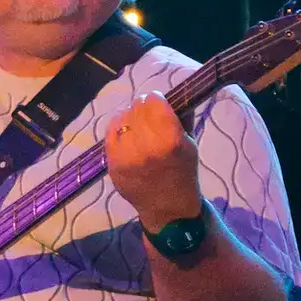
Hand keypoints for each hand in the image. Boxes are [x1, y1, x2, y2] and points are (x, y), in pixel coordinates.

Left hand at [104, 92, 203, 233]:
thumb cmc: (183, 172)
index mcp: (170, 140)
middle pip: (137, 107)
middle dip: (143, 108)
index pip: (154, 101)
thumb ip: (183, 116)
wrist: (167, 207)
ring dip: (130, 118)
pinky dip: (117, 128)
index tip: (159, 103)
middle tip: (148, 116)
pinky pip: (110, 133)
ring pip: (122, 117)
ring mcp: (127, 156)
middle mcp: (147, 146)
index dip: (157, 99)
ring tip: (137, 127)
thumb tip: (175, 93)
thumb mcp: (190, 143)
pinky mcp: (113, 163)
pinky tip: (125, 133)